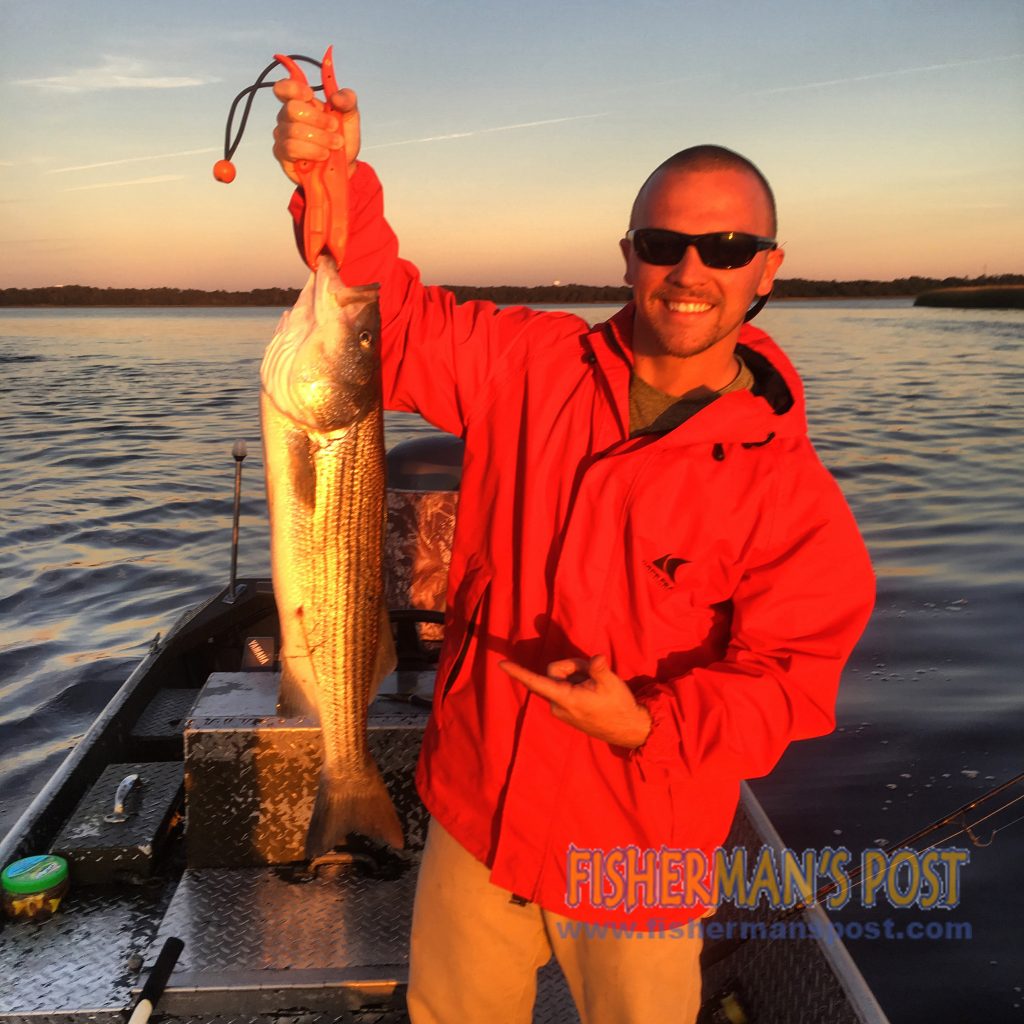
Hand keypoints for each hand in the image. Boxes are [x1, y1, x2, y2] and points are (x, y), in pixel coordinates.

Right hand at [272, 79, 360, 184]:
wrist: (344, 166)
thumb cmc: (342, 137)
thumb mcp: (351, 116)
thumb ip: (348, 100)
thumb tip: (336, 97)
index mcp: (301, 102)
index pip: (284, 88)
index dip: (294, 89)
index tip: (310, 96)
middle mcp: (287, 116)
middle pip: (292, 108)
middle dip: (318, 119)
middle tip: (335, 128)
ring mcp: (283, 135)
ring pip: (294, 131)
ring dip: (320, 139)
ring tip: (334, 145)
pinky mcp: (282, 153)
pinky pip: (291, 148)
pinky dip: (311, 151)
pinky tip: (323, 155)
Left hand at [499, 654, 651, 748]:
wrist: (627, 729)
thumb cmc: (618, 705)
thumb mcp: (611, 683)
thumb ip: (599, 669)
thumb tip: (596, 658)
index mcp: (565, 698)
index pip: (536, 682)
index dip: (518, 672)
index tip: (500, 664)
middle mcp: (557, 705)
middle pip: (554, 672)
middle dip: (572, 666)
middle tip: (592, 671)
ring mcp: (560, 710)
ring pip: (560, 680)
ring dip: (576, 676)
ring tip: (595, 686)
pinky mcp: (565, 712)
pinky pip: (564, 689)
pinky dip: (576, 684)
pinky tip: (592, 692)